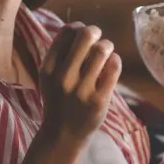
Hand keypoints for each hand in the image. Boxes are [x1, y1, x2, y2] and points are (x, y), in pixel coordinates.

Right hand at [38, 23, 121, 143]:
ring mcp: (82, 89)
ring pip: (102, 49)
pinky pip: (113, 67)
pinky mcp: (99, 100)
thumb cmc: (59, 101)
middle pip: (85, 36)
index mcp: (48, 69)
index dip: (78, 27)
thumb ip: (60, 55)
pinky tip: (111, 65)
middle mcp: (63, 77)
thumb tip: (79, 27)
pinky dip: (115, 60)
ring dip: (107, 46)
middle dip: (95, 31)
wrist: (63, 136)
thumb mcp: (49, 78)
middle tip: (97, 38)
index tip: (82, 34)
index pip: (66, 32)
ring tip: (105, 52)